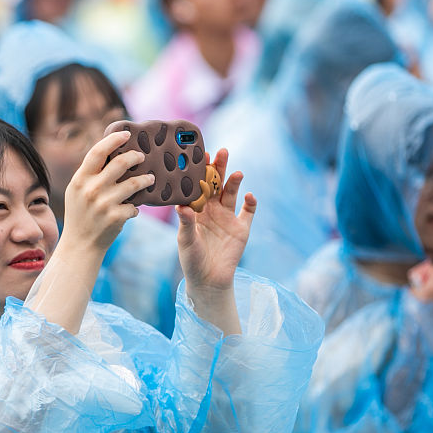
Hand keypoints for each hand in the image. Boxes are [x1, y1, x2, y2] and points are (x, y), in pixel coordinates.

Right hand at [62, 129, 151, 255]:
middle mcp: (91, 189)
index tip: (127, 134)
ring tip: (150, 179)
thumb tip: (111, 153)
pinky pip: (134, 206)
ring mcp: (104, 204)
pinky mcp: (115, 217)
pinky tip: (133, 209)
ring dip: (145, 180)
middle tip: (142, 157)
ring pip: (134, 183)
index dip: (114, 140)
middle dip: (135, 157)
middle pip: (120, 163)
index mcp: (80, 179)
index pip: (98, 151)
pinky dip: (135, 208)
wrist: (80, 245)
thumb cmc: (80, 215)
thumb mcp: (76, 192)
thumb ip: (90, 174)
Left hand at [175, 149, 254, 293]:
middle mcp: (212, 209)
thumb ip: (185, 223)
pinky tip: (249, 196)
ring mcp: (228, 217)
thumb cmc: (191, 259)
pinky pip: (248, 212)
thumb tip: (181, 206)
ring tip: (236, 172)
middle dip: (219, 168)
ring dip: (235, 182)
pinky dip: (251, 203)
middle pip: (216, 184)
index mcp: (196, 209)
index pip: (197, 185)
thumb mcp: (185, 240)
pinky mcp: (242, 228)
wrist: (208, 280)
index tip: (198, 156)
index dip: (199, 171)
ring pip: (232, 193)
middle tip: (221, 151)